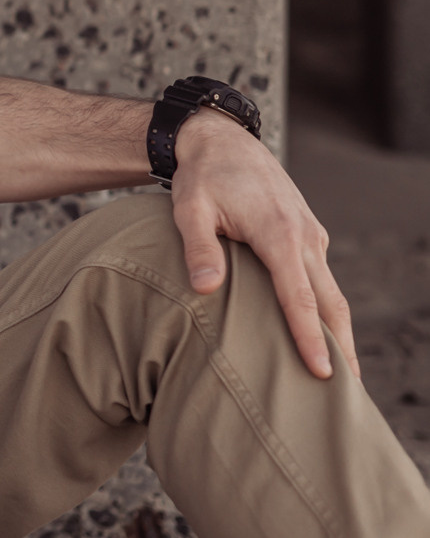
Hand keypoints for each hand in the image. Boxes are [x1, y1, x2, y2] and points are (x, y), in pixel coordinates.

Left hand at [170, 111, 353, 379]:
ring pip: (332, 293)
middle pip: (331, 303)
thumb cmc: (201, 177)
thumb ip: (198, 248)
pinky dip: (327, 309)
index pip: (300, 297)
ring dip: (340, 333)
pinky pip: (322, 279)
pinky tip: (322, 334)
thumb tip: (207, 289)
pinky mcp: (308, 235)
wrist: (221, 140)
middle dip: (342, 349)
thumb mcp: (188, 208)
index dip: (310, 338)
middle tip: (348, 397)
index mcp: (279, 234)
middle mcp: (305, 237)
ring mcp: (311, 236)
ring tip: (343, 377)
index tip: (322, 374)